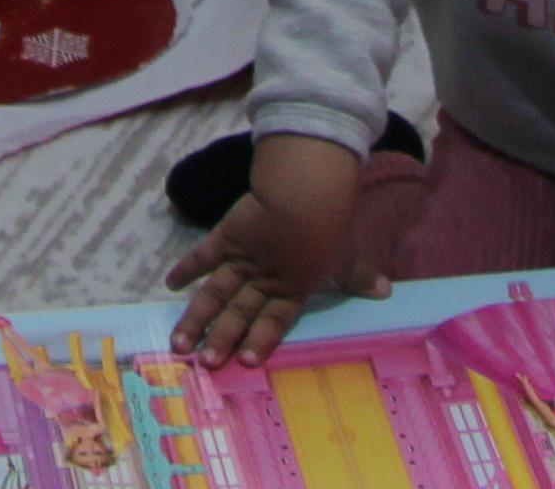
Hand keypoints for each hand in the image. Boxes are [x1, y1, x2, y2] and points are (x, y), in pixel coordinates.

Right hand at [165, 133, 379, 364]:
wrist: (305, 191)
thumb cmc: (331, 224)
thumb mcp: (347, 254)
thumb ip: (359, 276)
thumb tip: (385, 292)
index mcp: (294, 288)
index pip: (274, 321)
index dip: (259, 341)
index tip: (244, 361)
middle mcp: (264, 280)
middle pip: (239, 314)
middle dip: (220, 339)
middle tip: (204, 363)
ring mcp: (242, 260)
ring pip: (215, 294)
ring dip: (196, 317)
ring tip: (178, 341)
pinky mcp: (228, 236)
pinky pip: (204, 255)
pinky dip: (187, 268)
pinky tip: (169, 284)